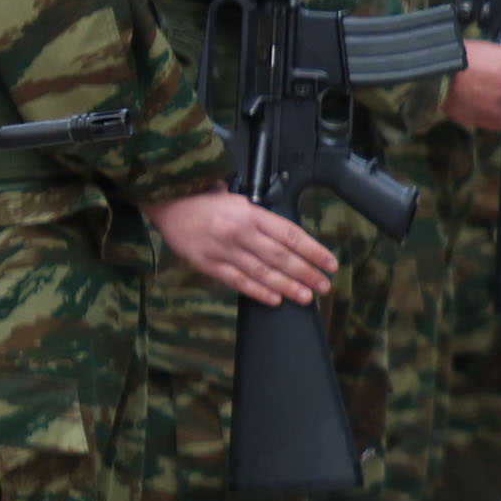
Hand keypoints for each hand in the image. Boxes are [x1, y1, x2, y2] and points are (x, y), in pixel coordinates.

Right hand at [151, 187, 341, 305]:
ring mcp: (224, 250)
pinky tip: (275, 299)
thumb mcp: (241, 201)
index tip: (330, 263)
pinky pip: (238, 281)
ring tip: (306, 296)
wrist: (170, 204)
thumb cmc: (209, 202)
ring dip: (287, 286)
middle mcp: (240, 232)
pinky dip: (258, 292)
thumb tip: (294, 242)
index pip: (290, 234)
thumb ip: (265, 221)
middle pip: (280, 256)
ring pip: (262, 272)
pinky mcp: (209, 265)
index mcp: (252, 213)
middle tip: (324, 285)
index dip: (313, 251)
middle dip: (306, 273)